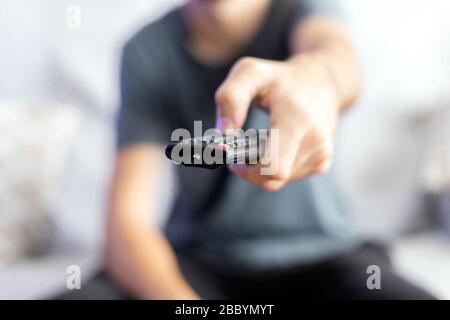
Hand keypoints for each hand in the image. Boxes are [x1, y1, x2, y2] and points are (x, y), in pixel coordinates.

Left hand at [215, 55, 340, 190]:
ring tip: (257, 143)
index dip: (246, 169)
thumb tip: (224, 133)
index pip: (272, 167)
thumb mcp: (250, 72)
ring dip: (262, 168)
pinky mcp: (322, 162)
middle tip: (239, 152)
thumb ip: (230, 97)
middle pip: (273, 179)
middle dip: (250, 171)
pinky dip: (275, 167)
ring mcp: (322, 154)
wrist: (323, 82)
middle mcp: (315, 140)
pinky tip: (273, 146)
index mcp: (298, 119)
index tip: (232, 157)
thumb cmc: (281, 78)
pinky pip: (289, 177)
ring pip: (279, 180)